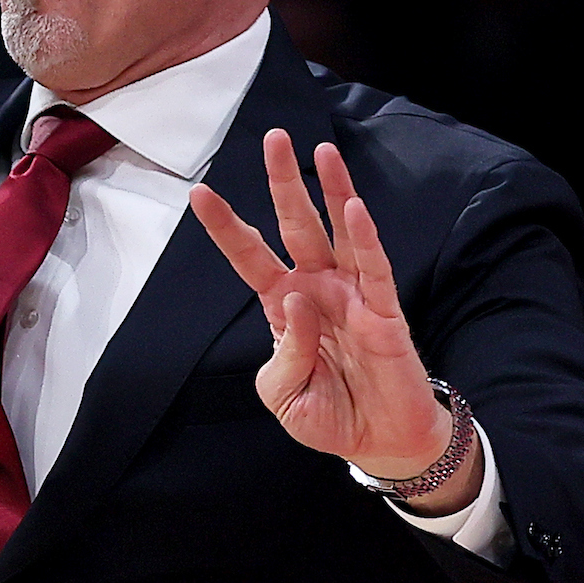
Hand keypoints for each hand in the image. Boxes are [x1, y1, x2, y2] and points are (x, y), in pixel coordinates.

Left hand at [189, 130, 481, 513]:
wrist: (380, 444)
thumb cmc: (328, 414)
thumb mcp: (282, 395)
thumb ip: (283, 354)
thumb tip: (299, 303)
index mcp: (284, 304)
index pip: (249, 256)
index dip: (226, 226)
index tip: (200, 192)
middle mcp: (316, 288)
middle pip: (295, 224)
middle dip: (283, 181)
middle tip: (274, 138)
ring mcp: (351, 295)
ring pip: (338, 232)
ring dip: (331, 190)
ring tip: (321, 151)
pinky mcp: (384, 311)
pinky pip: (374, 268)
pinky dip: (365, 238)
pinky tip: (355, 207)